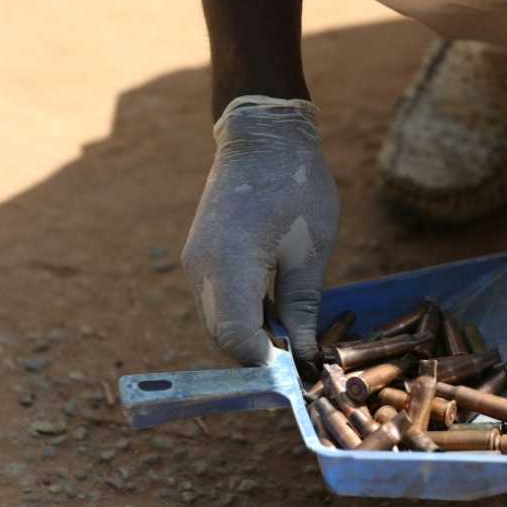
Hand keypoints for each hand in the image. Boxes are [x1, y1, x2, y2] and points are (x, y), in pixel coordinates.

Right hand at [182, 96, 339, 364]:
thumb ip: (302, 308)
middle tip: (302, 360)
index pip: (238, 342)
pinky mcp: (199, 258)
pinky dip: (242, 316)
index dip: (268, 365)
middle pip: (223, 339)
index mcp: (231, 267)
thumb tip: (305, 358)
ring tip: (292, 336)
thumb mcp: (310, 250)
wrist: (261, 136)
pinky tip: (274, 309)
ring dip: (250, 338)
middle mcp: (202, 271)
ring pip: (217, 324)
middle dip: (259, 358)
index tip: (301, 370)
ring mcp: (195, 264)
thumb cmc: (295, 186)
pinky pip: (216, 303)